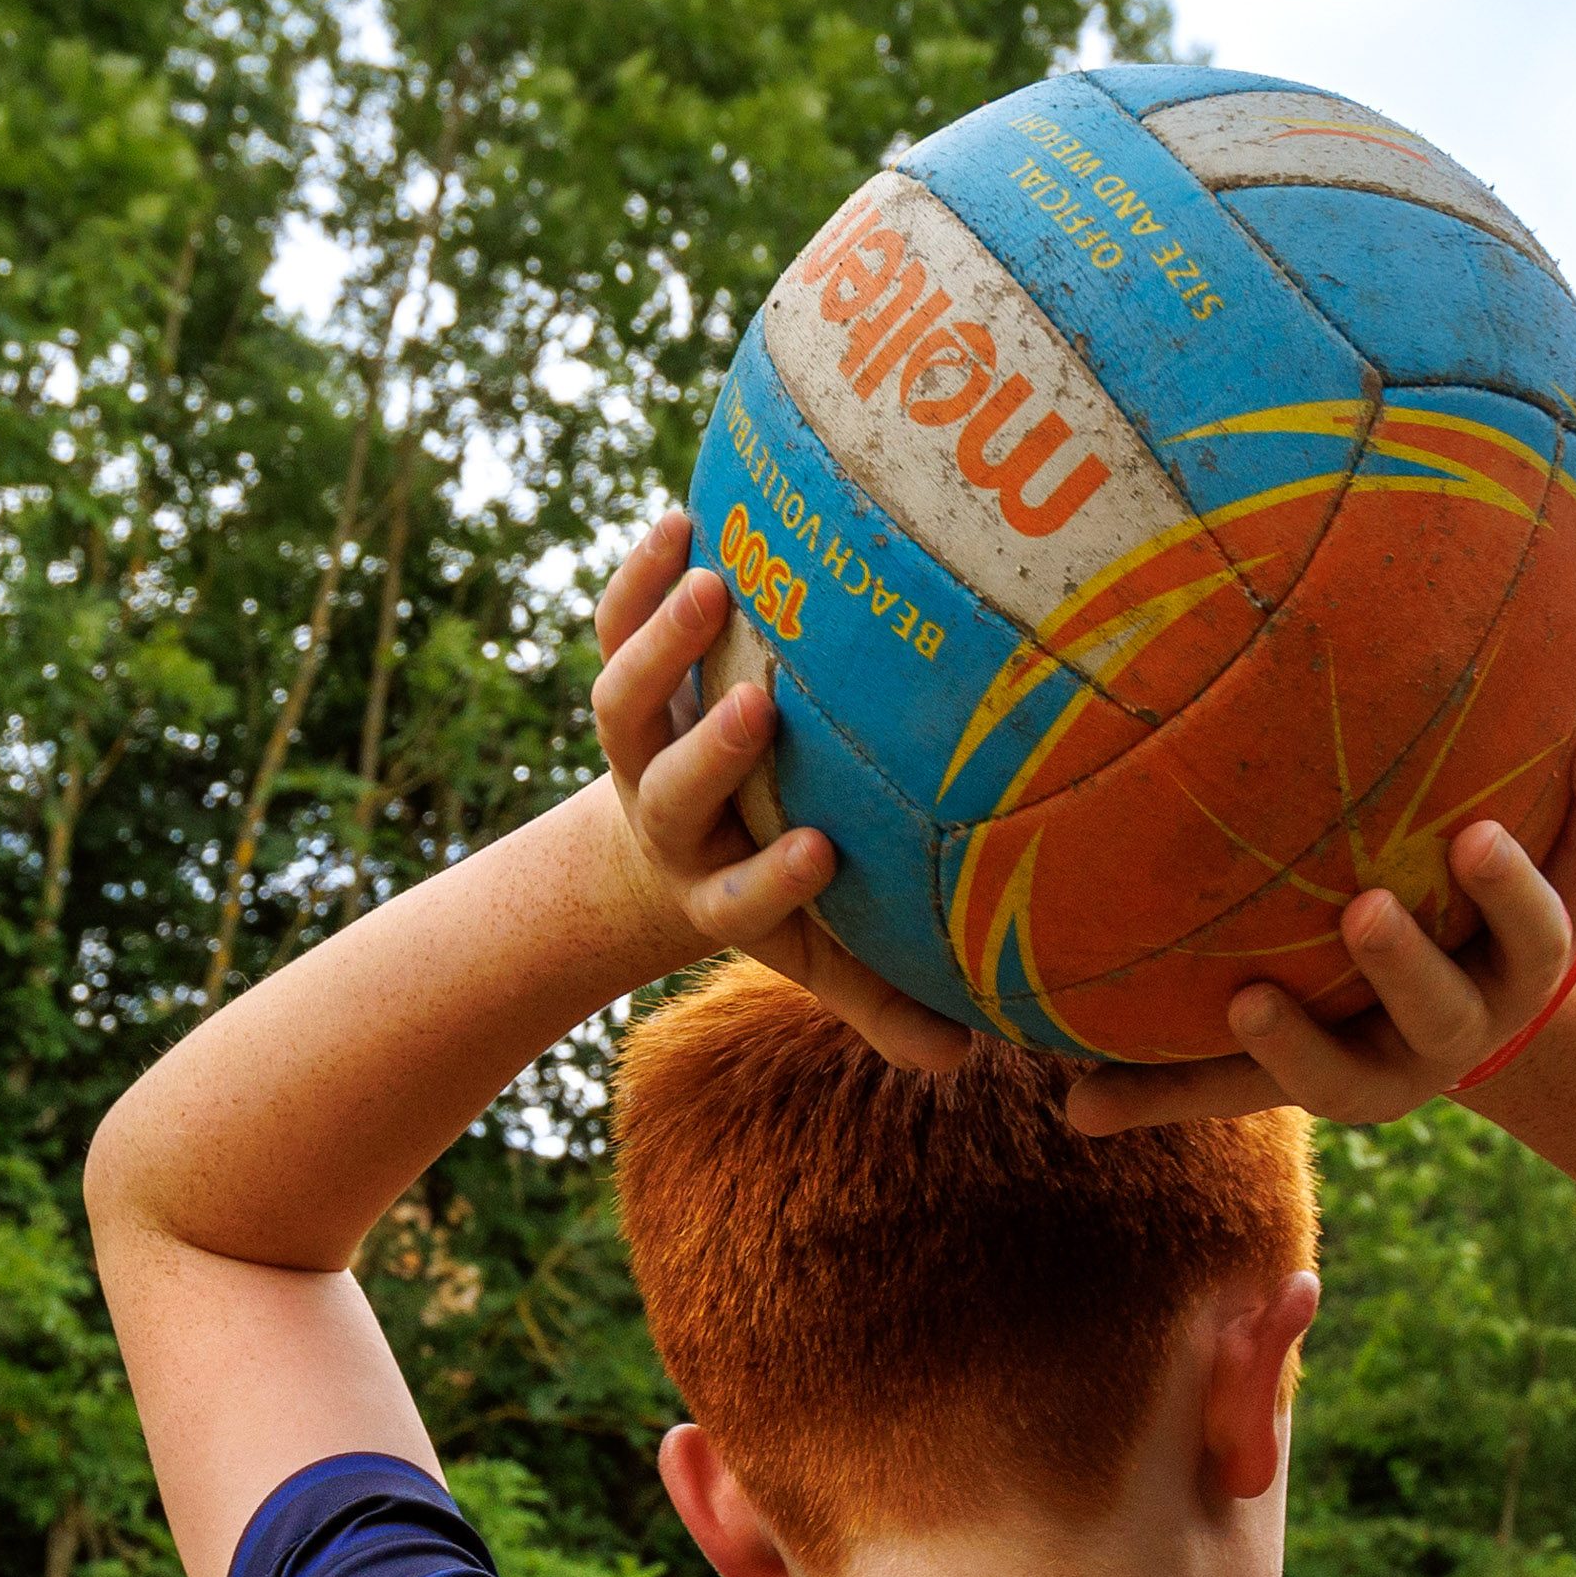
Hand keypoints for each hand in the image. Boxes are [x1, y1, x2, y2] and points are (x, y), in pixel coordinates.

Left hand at [584, 519, 979, 1083]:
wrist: (666, 850)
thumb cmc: (776, 891)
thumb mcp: (827, 954)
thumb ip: (883, 1001)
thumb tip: (965, 1059)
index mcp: (714, 891)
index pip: (735, 902)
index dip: (768, 883)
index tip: (820, 853)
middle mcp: (667, 820)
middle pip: (667, 795)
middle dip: (708, 756)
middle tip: (759, 706)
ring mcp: (636, 749)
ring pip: (621, 705)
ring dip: (659, 648)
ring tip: (714, 584)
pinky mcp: (626, 683)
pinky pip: (610, 627)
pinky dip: (635, 576)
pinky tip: (683, 517)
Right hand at [1047, 724, 1575, 1139]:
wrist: (1482, 996)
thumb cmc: (1337, 1018)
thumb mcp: (1259, 1059)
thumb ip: (1174, 1079)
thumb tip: (1068, 1105)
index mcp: (1378, 1071)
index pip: (1334, 1076)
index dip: (1296, 1048)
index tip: (1246, 1003)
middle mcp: (1457, 1027)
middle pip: (1443, 1015)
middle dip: (1405, 966)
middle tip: (1362, 912)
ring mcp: (1523, 966)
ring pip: (1536, 943)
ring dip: (1514, 891)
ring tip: (1476, 835)